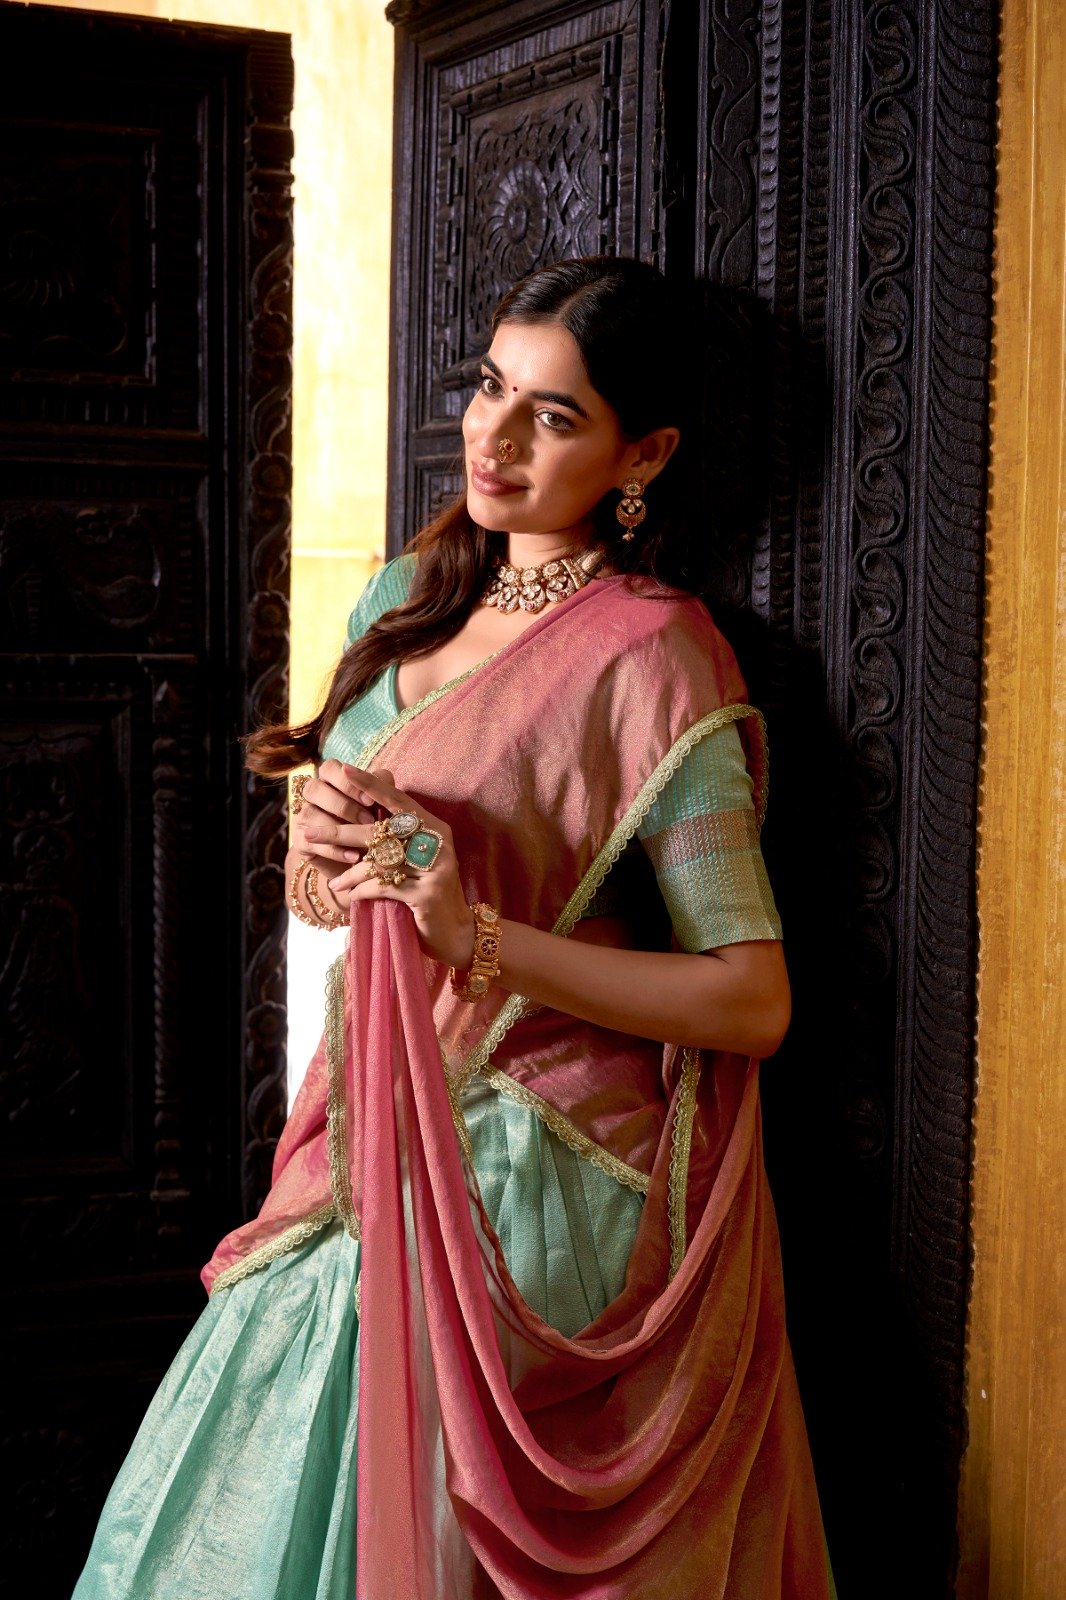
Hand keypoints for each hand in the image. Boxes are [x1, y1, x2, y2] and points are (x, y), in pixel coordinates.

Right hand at [292, 759, 377, 862]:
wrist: (365, 857)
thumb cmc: (374, 822)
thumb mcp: (382, 803)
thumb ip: (381, 786)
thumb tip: (381, 777)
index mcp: (330, 779)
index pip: (329, 768)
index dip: (348, 783)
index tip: (370, 800)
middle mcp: (313, 795)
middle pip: (313, 788)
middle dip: (342, 805)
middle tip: (368, 820)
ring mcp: (303, 817)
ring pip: (309, 814)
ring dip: (336, 827)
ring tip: (362, 841)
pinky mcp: (300, 841)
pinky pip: (310, 842)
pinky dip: (334, 850)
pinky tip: (354, 856)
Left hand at [324, 766, 475, 970]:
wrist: (457, 934)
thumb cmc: (428, 895)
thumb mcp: (416, 862)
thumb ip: (396, 840)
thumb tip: (356, 817)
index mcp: (434, 828)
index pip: (399, 800)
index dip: (371, 785)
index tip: (344, 771)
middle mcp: (437, 842)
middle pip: (381, 829)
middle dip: (341, 832)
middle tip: (310, 833)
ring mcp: (435, 867)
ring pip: (378, 860)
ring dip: (349, 872)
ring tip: (334, 882)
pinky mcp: (427, 893)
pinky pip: (383, 885)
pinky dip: (362, 890)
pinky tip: (351, 896)